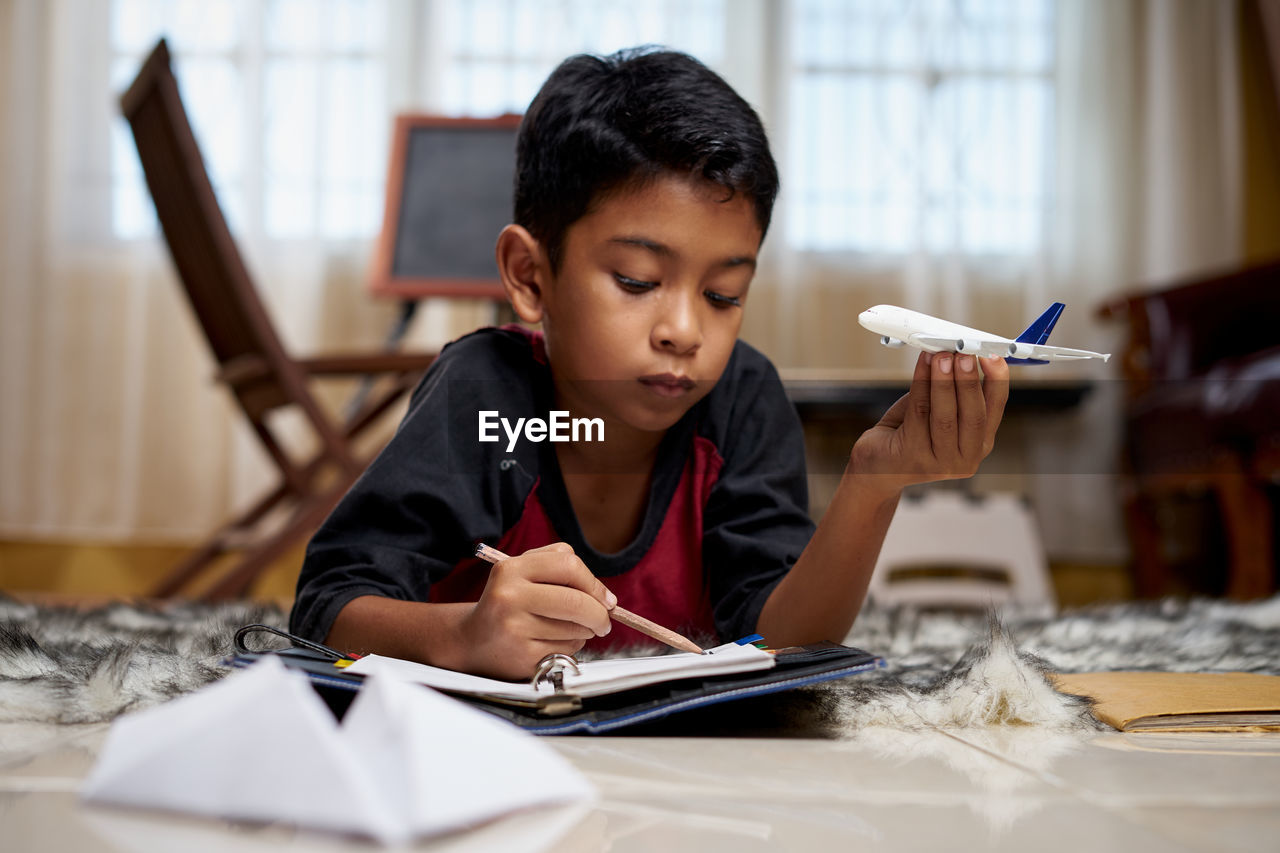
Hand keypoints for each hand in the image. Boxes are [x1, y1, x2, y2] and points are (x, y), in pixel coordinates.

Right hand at [457, 542, 615, 679]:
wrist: (472, 639)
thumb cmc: (508, 602)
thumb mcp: (523, 571)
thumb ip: (560, 566)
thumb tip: (604, 596)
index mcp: (511, 569)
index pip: (569, 565)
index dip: (594, 583)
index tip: (605, 598)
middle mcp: (510, 596)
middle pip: (576, 602)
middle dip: (600, 614)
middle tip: (604, 621)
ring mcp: (515, 628)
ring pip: (575, 629)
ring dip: (584, 631)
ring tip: (568, 628)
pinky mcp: (522, 656)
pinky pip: (566, 650)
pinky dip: (570, 647)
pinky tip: (553, 642)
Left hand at [850, 352, 1009, 497]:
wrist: (877, 466)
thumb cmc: (908, 434)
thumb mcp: (938, 412)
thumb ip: (953, 392)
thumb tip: (956, 354)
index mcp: (978, 445)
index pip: (994, 410)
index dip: (997, 381)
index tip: (992, 356)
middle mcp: (966, 459)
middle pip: (973, 416)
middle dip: (969, 381)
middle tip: (963, 354)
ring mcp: (940, 463)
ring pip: (946, 417)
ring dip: (944, 382)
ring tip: (941, 356)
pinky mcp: (913, 458)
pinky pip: (919, 414)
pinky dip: (921, 384)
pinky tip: (922, 365)